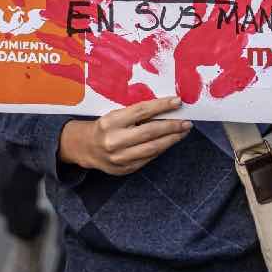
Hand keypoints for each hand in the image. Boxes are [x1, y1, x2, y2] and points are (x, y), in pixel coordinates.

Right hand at [59, 97, 190, 175]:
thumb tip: (166, 107)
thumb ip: (136, 113)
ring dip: (171, 140)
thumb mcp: (115, 114)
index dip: (162, 106)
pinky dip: (160, 149)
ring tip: (183, 132)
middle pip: (150, 132)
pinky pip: (147, 158)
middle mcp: (114, 140)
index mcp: (111, 122)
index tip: (178, 102)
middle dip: (172, 126)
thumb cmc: (104, 126)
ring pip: (152, 148)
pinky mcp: (124, 169)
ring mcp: (119, 158)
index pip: (141, 111)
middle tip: (187, 122)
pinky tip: (168, 142)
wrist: (85, 147)